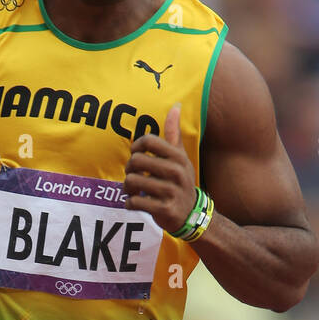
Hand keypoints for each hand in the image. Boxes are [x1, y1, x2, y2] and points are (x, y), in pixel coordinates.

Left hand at [124, 104, 197, 234]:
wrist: (191, 214)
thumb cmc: (180, 181)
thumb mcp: (180, 157)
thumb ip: (174, 133)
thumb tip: (176, 105)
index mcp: (178, 156)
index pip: (148, 141)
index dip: (135, 147)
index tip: (136, 155)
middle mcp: (176, 172)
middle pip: (135, 161)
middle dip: (129, 170)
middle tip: (133, 176)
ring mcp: (170, 191)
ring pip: (132, 181)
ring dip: (127, 188)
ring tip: (132, 190)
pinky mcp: (164, 209)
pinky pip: (134, 202)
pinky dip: (130, 204)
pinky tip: (135, 204)